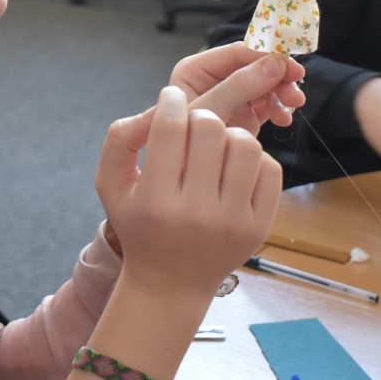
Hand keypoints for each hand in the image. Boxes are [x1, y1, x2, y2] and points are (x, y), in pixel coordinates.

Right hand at [96, 86, 281, 299]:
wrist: (171, 283)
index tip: (171, 97)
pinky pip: (269, 169)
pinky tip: (233, 168)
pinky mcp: (259, 227)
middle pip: (210, 129)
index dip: (170, 101)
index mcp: (156, 202)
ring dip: (229, 135)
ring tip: (215, 146)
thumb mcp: (111, 187)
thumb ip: (118, 141)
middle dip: (199, 116)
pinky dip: (253, 159)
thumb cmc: (139, 225)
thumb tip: (151, 109)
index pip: (169, 129)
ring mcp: (232, 222)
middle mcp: (195, 214)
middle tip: (192, 124)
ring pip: (245, 144)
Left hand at [169, 43, 305, 133]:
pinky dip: (280, 109)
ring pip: (266, 84)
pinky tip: (284, 120)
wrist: (186, 176)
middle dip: (279, 75)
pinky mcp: (244, 114)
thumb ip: (238, 86)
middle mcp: (213, 79)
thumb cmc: (185, 142)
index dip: (266, 55)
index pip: (236, 53)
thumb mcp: (210, 111)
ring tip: (294, 105)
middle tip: (297, 86)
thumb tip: (275, 63)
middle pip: (255, 66)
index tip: (291, 65)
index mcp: (196, 69)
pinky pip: (268, 104)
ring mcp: (231, 96)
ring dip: (283, 92)